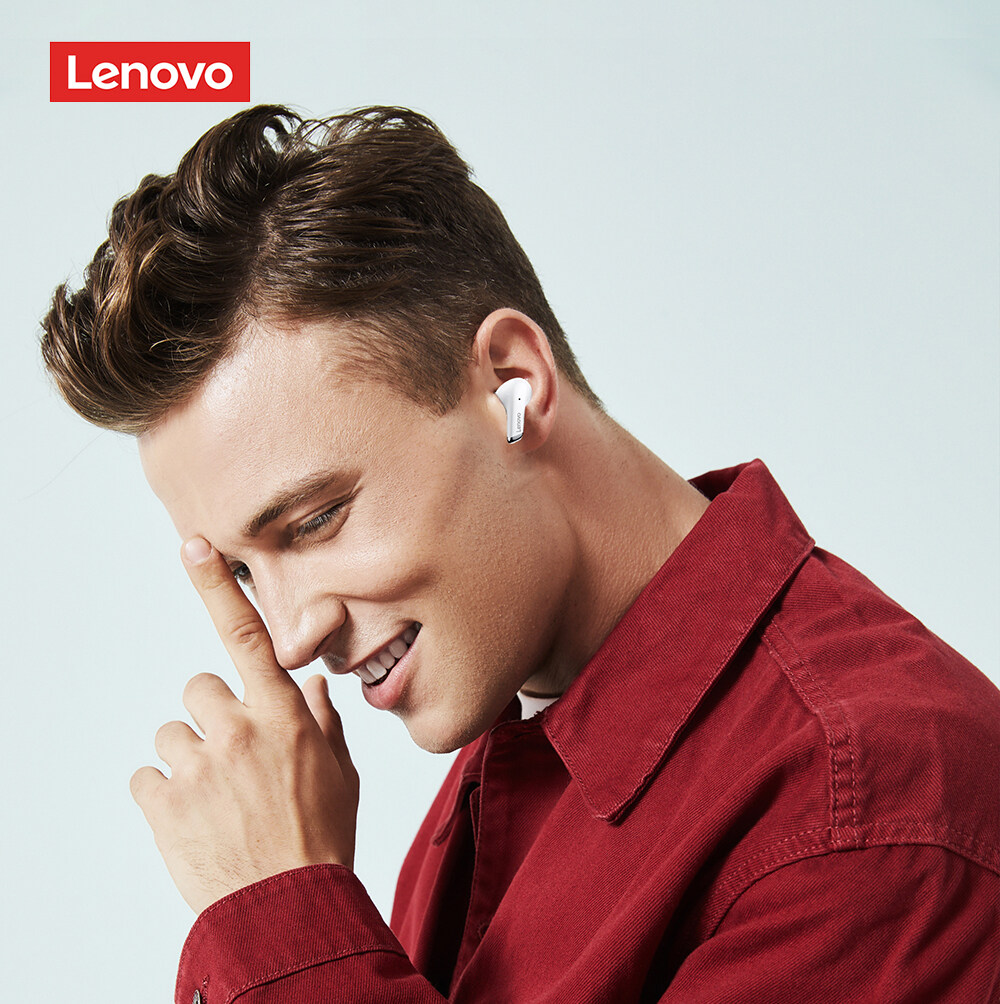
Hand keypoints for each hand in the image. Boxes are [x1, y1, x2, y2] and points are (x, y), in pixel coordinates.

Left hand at [129, 536, 358, 914]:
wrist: (286, 908)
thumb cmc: (320, 840)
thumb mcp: (339, 774)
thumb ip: (323, 724)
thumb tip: (314, 690)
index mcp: (284, 716)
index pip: (250, 635)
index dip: (219, 587)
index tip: (195, 546)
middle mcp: (239, 729)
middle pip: (199, 688)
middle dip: (210, 716)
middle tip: (230, 758)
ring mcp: (199, 765)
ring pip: (170, 734)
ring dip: (187, 759)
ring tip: (214, 799)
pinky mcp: (163, 801)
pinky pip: (145, 777)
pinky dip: (163, 794)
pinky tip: (191, 819)